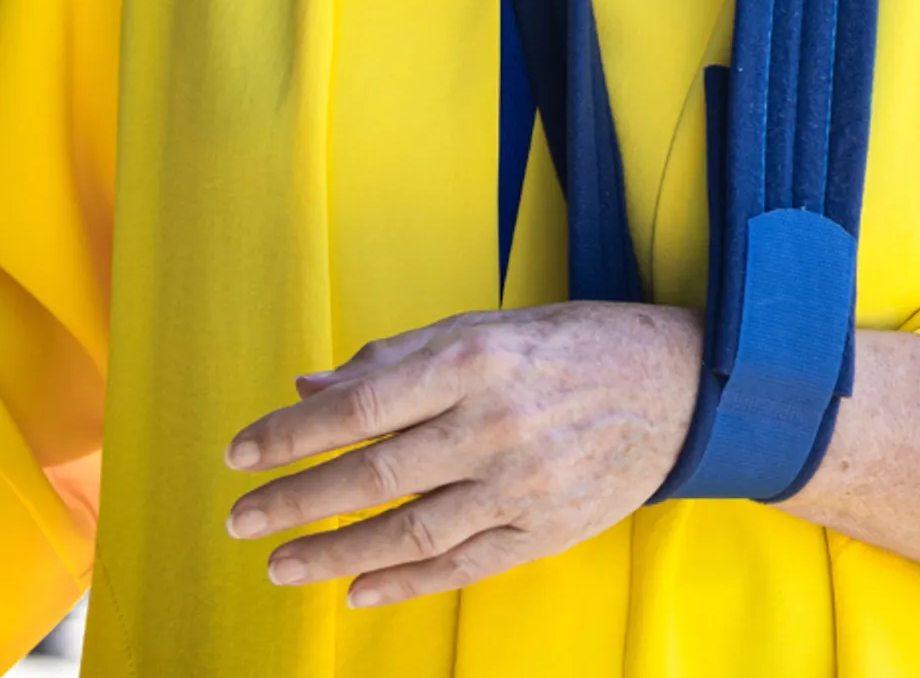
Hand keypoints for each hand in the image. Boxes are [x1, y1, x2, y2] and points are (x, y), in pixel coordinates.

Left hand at [225, 301, 697, 609]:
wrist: (679, 386)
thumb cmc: (572, 347)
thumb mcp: (484, 330)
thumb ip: (396, 360)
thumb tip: (308, 389)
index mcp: (474, 361)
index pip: (359, 407)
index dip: (291, 435)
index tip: (240, 454)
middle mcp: (496, 424)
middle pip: (372, 475)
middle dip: (295, 502)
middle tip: (240, 520)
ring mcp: (524, 484)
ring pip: (410, 532)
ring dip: (335, 553)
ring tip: (281, 567)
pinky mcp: (549, 529)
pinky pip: (463, 565)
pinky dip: (406, 583)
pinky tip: (358, 590)